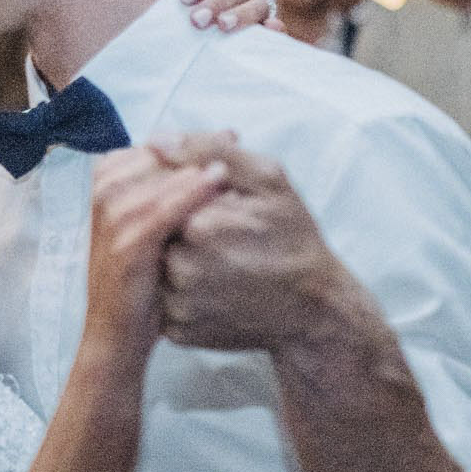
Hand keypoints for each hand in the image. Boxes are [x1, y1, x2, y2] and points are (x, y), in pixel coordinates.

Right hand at [83, 147, 231, 350]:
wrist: (117, 338)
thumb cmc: (142, 283)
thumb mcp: (152, 231)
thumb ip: (171, 192)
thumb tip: (212, 155)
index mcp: (107, 188)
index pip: (148, 148)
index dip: (189, 140)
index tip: (229, 137)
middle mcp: (103, 199)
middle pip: (149, 158)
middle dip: (192, 148)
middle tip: (233, 141)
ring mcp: (109, 224)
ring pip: (152, 181)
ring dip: (192, 168)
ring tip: (228, 163)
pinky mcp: (124, 249)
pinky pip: (157, 213)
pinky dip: (187, 195)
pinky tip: (216, 187)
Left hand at [148, 135, 356, 351]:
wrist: (314, 309)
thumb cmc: (294, 238)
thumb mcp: (268, 180)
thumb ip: (210, 151)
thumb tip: (156, 141)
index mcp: (201, 223)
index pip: (160, 195)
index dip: (182, 194)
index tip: (213, 204)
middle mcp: (184, 268)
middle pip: (156, 231)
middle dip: (179, 227)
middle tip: (220, 236)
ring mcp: (180, 304)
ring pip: (155, 265)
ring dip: (176, 258)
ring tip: (219, 261)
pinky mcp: (180, 330)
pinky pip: (162, 300)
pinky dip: (179, 290)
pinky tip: (213, 286)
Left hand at [180, 0, 274, 31]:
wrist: (191, 23)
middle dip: (221, 0)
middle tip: (197, 19)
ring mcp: (262, 4)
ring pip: (262, 4)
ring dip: (244, 14)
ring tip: (222, 25)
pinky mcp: (267, 28)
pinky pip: (277, 26)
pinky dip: (277, 27)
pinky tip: (270, 27)